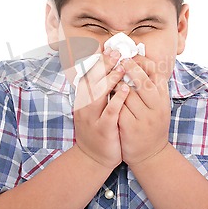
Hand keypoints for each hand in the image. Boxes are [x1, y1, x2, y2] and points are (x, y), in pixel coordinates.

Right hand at [73, 48, 128, 168]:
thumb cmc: (98, 129)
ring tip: (121, 66)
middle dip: (104, 65)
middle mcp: (84, 106)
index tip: (108, 49)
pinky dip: (116, 99)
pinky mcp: (102, 129)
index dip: (97, 62)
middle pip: (91, 81)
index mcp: (82, 100)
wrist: (92, 158)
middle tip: (116, 52)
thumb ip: (97, 92)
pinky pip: (109, 112)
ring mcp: (91, 118)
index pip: (87, 75)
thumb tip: (104, 72)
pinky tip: (125, 89)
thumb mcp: (93, 109)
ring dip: (109, 79)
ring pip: (98, 94)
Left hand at [118, 56, 170, 165]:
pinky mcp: (130, 127)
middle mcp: (157, 108)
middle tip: (120, 59)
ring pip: (128, 94)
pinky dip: (111, 98)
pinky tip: (104, 92)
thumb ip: (152, 88)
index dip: (144, 62)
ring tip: (110, 74)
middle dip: (131, 68)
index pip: (157, 74)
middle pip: (144, 82)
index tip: (132, 56)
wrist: (150, 155)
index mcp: (164, 100)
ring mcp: (144, 119)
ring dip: (117, 82)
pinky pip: (119, 108)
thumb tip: (142, 64)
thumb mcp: (158, 106)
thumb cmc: (151, 126)